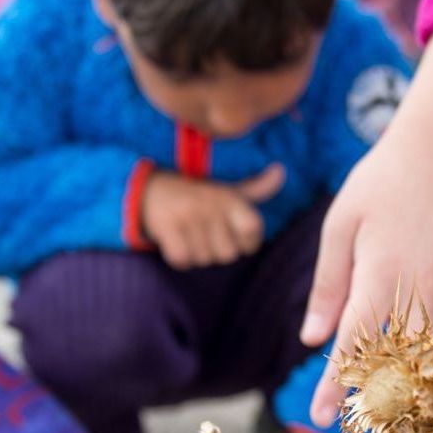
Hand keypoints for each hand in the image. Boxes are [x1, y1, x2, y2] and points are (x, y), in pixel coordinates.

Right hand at [141, 164, 283, 268]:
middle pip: (228, 254)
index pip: (253, 230)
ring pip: (205, 259)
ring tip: (190, 233)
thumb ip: (257, 188)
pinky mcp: (167, 227)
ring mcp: (188, 216)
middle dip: (218, 250)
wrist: (151, 189)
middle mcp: (211, 204)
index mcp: (229, 197)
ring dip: (198, 253)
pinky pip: (184, 260)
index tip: (235, 234)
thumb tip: (281, 172)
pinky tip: (177, 239)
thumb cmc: (199, 196)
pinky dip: (180, 257)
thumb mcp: (228, 189)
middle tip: (206, 233)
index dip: (248, 241)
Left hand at [302, 28, 432, 425]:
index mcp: (381, 278)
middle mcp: (417, 294)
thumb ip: (328, 286)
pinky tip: (412, 387)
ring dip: (407, 395)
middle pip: (397, 366)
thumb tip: (312, 340)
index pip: (354, 346)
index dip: (338, 386)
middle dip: (380, 406)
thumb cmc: (381, 184)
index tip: (321, 418)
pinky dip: (427, 369)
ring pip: (425, 361)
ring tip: (391, 427)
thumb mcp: (340, 227)